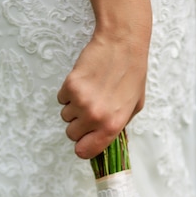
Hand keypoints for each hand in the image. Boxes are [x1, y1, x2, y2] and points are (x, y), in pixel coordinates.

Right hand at [57, 27, 149, 158]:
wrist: (123, 44)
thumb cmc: (132, 74)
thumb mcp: (133, 107)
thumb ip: (117, 126)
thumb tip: (102, 139)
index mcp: (112, 126)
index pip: (84, 152)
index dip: (83, 146)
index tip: (84, 139)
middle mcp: (95, 117)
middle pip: (71, 134)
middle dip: (78, 124)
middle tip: (90, 109)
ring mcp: (81, 102)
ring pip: (65, 116)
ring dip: (74, 107)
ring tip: (90, 92)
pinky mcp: (70, 86)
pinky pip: (61, 99)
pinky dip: (69, 93)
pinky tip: (84, 82)